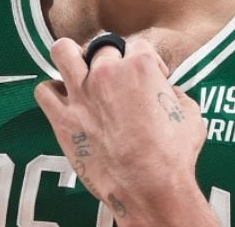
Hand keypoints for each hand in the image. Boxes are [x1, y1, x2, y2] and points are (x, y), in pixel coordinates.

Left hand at [34, 36, 215, 225]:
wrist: (149, 189)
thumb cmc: (172, 157)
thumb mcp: (190, 115)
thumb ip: (176, 94)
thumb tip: (169, 93)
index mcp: (140, 66)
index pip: (137, 45)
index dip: (147, 62)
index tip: (151, 78)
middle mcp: (106, 73)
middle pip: (102, 48)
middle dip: (113, 61)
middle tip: (118, 81)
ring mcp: (81, 94)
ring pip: (63, 52)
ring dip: (72, 56)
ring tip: (78, 69)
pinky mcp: (63, 118)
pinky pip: (44, 91)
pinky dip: (52, 92)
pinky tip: (65, 101)